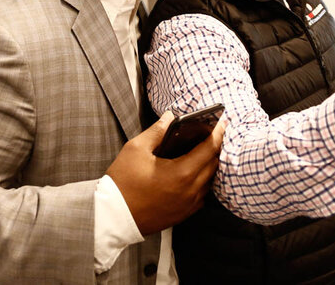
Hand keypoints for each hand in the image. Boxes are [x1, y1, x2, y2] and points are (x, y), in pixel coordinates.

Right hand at [106, 112, 224, 235]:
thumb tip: (170, 117)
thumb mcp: (136, 149)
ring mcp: (188, 205)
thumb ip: (157, 131)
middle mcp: (190, 191)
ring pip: (210, 181)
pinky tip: (193, 174)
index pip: (209, 149)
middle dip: (215, 148)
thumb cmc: (122, 183)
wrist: (112, 217)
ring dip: (210, 166)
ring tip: (204, 152)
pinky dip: (203, 182)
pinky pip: (202, 196)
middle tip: (213, 135)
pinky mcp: (183, 215)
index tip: (223, 123)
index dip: (218, 133)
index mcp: (181, 173)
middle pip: (214, 165)